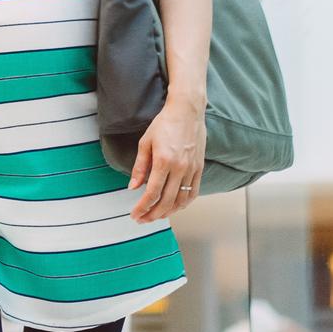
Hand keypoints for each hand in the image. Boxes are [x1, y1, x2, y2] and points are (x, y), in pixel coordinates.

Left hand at [129, 97, 204, 221]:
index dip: (142, 208)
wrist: (187, 111)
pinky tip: (175, 207)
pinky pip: (193, 192)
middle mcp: (180, 168)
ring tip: (156, 215)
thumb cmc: (164, 124)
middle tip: (142, 219)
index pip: (152, 193)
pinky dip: (184, 203)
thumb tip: (133, 187)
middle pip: (167, 201)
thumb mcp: (145, 143)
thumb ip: (140, 167)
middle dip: (153, 214)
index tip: (135, 215)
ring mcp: (192, 169)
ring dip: (168, 212)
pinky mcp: (199, 168)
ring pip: (181, 200)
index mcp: (164, 161)